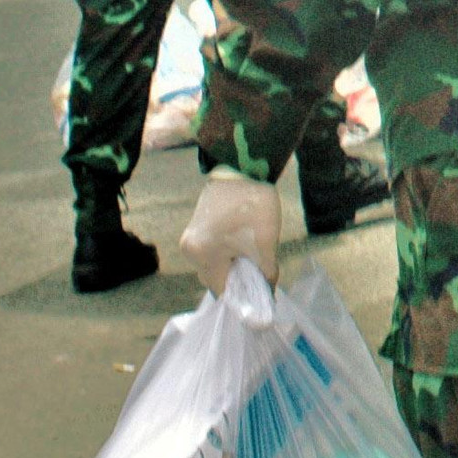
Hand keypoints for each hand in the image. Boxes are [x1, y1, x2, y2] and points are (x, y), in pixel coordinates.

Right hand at [180, 167, 280, 296]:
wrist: (244, 164)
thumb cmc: (254, 203)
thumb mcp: (265, 241)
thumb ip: (265, 272)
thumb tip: (267, 293)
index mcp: (201, 254)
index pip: (222, 289)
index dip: (243, 293)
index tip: (261, 289)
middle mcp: (189, 248)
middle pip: (216, 277)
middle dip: (238, 276)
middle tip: (260, 266)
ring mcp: (191, 235)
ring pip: (215, 262)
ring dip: (234, 262)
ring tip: (253, 249)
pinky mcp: (198, 224)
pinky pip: (213, 249)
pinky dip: (228, 250)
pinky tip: (244, 240)